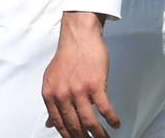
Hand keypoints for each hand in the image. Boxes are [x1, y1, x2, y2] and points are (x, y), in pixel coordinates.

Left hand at [42, 12, 120, 137]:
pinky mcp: (95, 85)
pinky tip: (116, 123)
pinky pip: (105, 109)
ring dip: (100, 135)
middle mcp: (62, 94)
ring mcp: (78, 90)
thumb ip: (52, 102)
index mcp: (50, 93)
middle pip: (74, 126)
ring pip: (90, 122)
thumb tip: (49, 123)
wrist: (78, 37)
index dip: (68, 136)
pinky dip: (112, 119)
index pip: (58, 123)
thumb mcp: (52, 79)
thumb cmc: (66, 57)